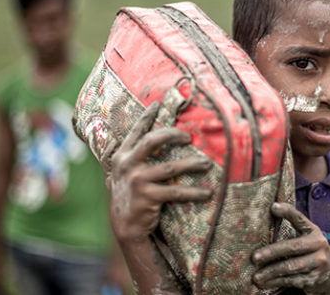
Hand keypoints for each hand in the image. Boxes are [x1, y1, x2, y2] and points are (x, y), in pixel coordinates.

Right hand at [108, 101, 212, 243]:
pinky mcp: (148, 197)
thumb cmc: (128, 196)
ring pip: (171, 167)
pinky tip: (207, 193)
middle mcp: (127, 165)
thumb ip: (130, 157)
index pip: (136, 131)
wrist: (124, 225)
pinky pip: (176, 191)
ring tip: (208, 163)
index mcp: (121, 156)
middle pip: (152, 140)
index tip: (158, 103)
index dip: (147, 116)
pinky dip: (194, 192)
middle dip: (173, 134)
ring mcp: (137, 181)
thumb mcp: (122, 173)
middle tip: (189, 137)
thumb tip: (142, 140)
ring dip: (193, 164)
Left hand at [251, 202, 329, 290]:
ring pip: (290, 267)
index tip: (272, 207)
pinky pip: (292, 281)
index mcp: (314, 232)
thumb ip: (293, 224)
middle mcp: (319, 246)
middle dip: (271, 252)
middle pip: (292, 247)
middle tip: (254, 257)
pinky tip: (265, 283)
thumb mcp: (307, 235)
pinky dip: (276, 282)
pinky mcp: (314, 279)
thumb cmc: (312, 250)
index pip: (300, 219)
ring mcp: (318, 263)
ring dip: (270, 272)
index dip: (287, 212)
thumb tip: (272, 207)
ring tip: (255, 276)